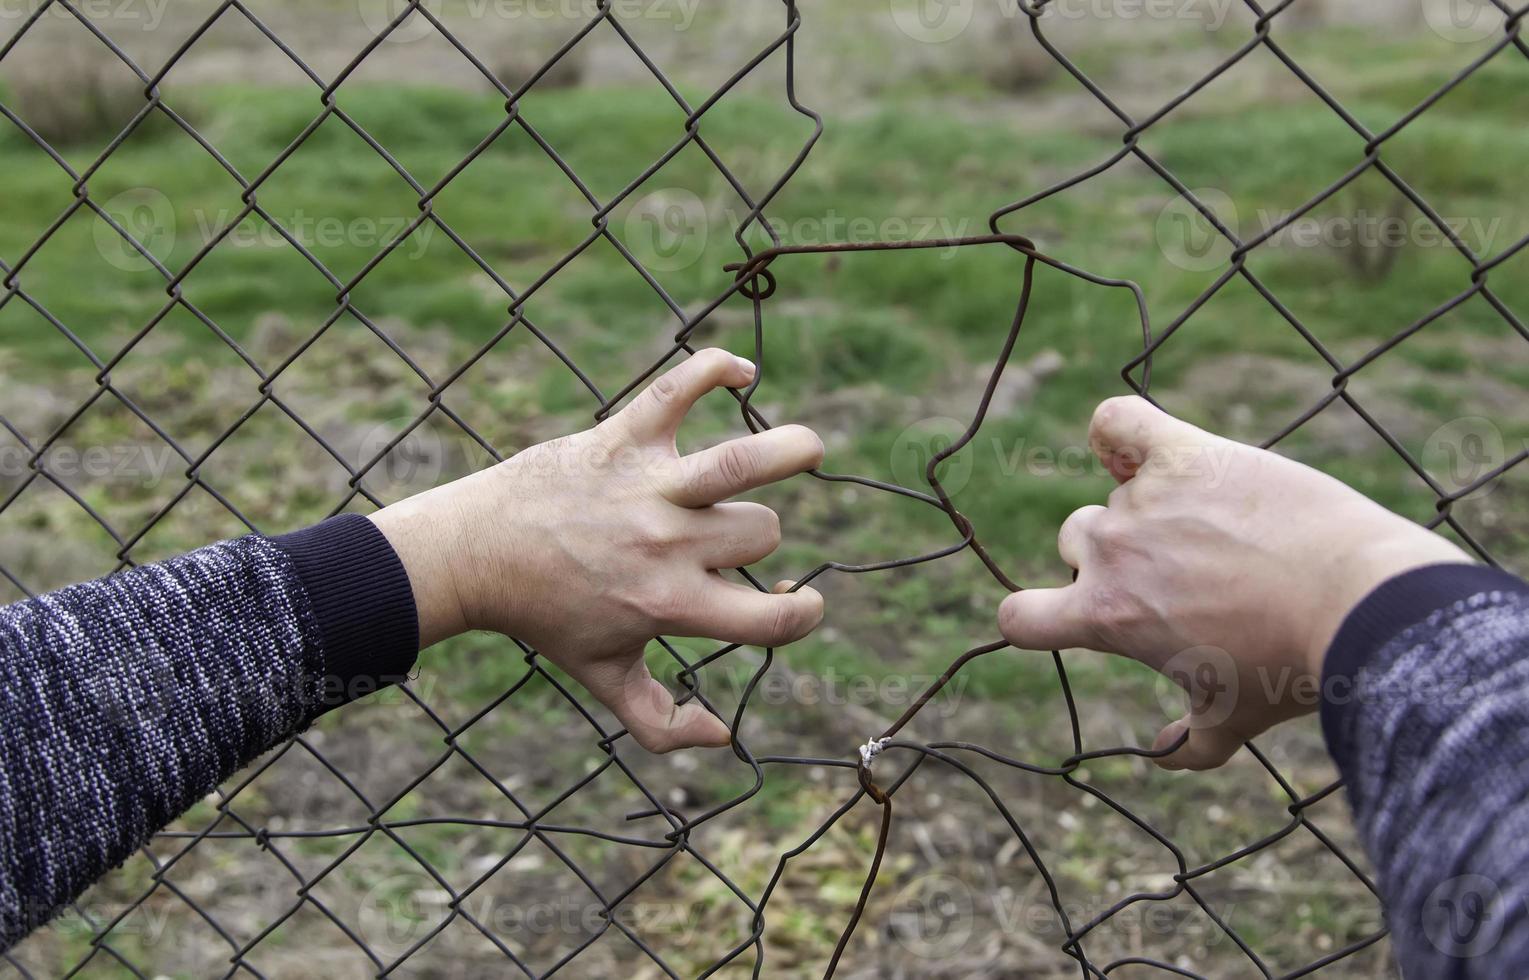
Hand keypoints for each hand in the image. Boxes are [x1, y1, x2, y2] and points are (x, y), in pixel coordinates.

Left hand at [371, 349, 825, 752]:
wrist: (473, 555)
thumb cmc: (544, 616)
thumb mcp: (602, 677)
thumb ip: (661, 722)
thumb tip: (724, 735)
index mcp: (670, 604)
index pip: (772, 619)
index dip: (805, 615)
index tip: (801, 603)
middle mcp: (667, 543)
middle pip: (763, 530)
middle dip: (765, 537)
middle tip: (731, 540)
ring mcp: (648, 485)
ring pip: (746, 459)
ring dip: (793, 448)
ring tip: (811, 450)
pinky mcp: (624, 436)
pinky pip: (678, 388)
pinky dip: (716, 369)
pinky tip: (742, 374)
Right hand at [997, 396, 1469, 769]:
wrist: (1358, 605)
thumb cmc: (1291, 668)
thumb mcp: (1233, 720)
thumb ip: (1187, 745)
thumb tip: (1164, 756)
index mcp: (1106, 615)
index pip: (1017, 616)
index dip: (1033, 619)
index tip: (1067, 618)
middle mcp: (1112, 550)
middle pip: (1075, 539)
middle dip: (1116, 556)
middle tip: (1184, 575)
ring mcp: (1146, 497)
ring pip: (1113, 493)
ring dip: (1142, 506)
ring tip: (1207, 526)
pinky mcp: (1188, 454)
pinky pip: (1120, 422)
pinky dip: (1116, 434)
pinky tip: (1140, 453)